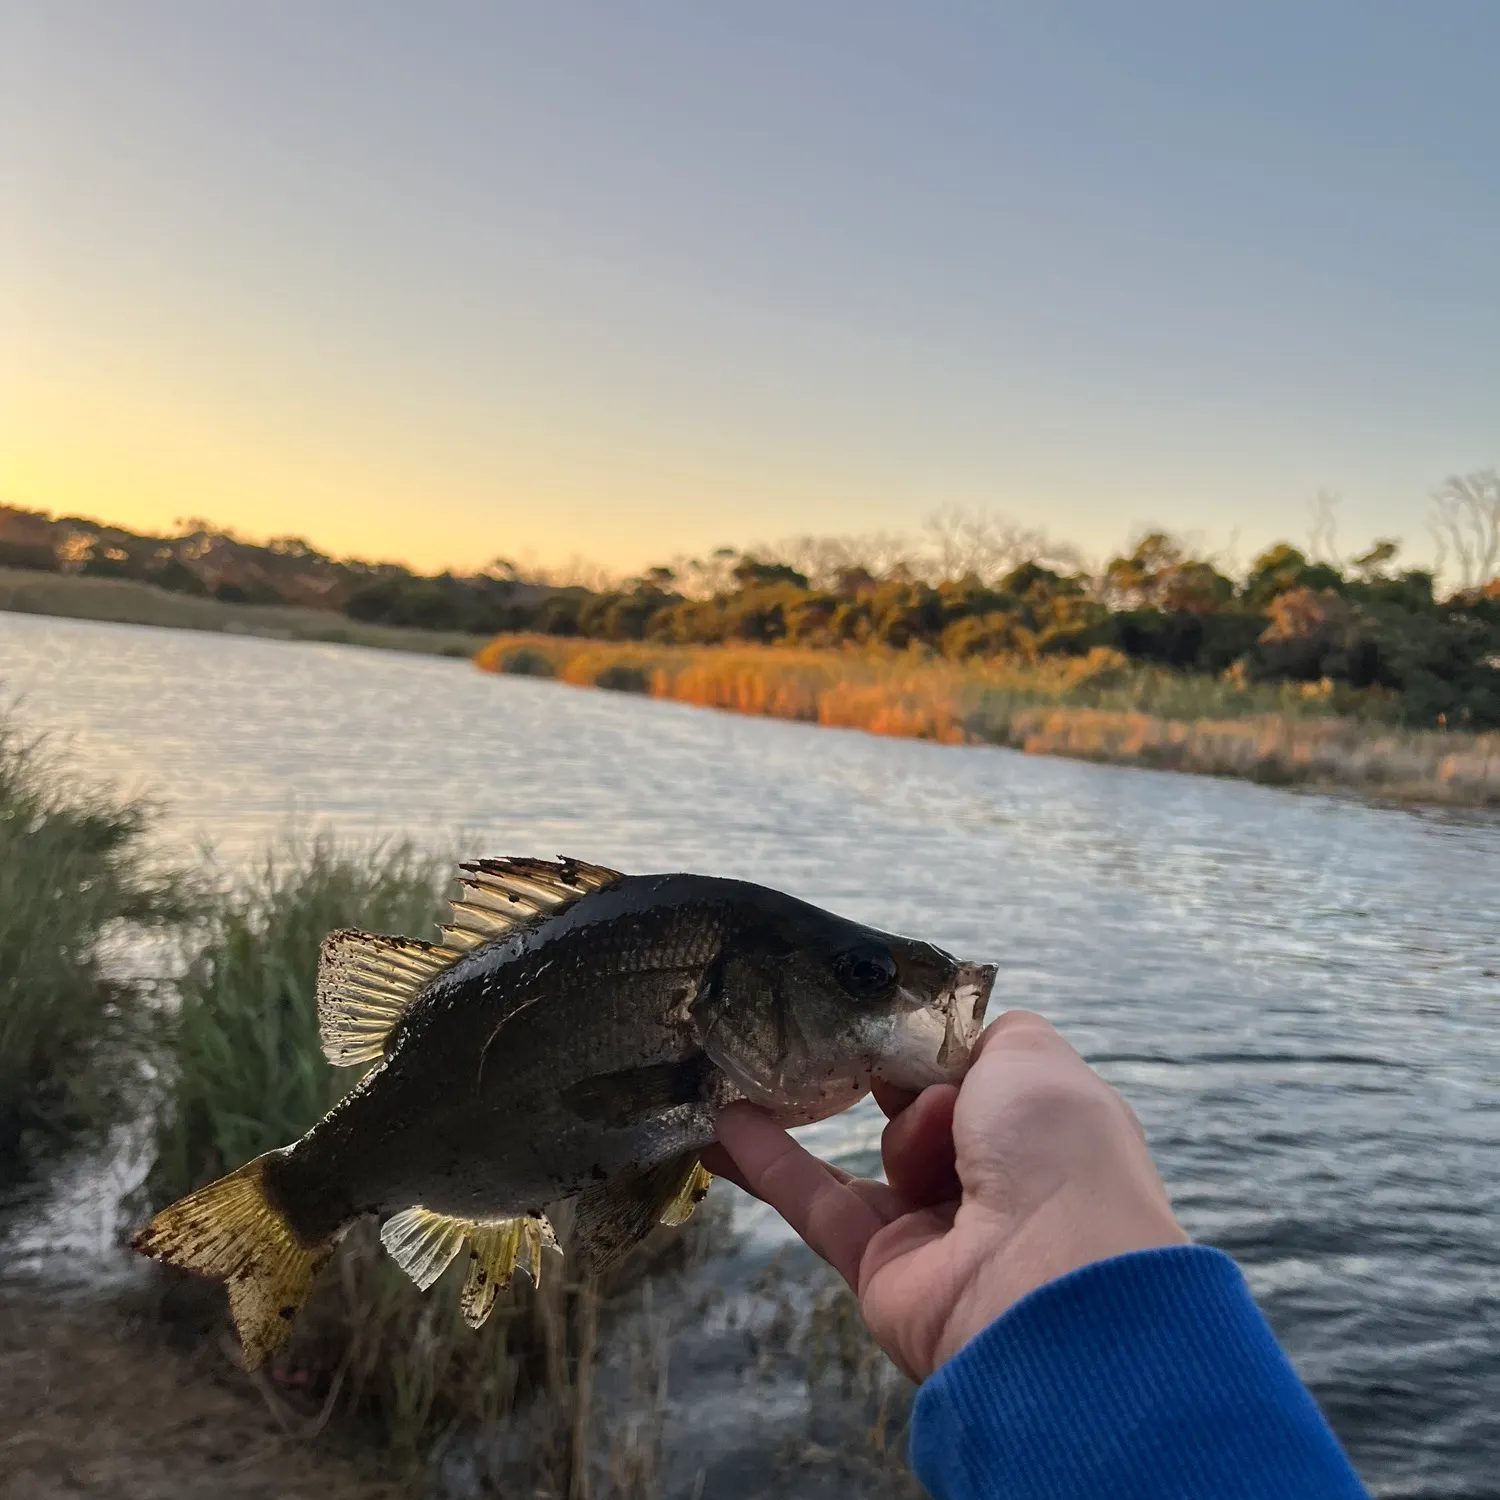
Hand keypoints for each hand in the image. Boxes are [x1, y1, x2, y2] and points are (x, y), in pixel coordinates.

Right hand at [702, 1010, 1187, 1382]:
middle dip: (887, 1078)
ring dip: (816, 1112)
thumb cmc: (1052, 1156)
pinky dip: (766, 1161)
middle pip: (919, 1114)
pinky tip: (721, 1122)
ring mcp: (935, 1230)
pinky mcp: (878, 1268)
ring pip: (864, 1158)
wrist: (1045, 1289)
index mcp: (1039, 1132)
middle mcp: (993, 1182)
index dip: (934, 1048)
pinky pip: (814, 1202)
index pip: (976, 1078)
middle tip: (843, 1041)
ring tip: (757, 1062)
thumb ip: (988, 1035)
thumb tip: (951, 1043)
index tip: (892, 1020)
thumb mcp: (1031, 1059)